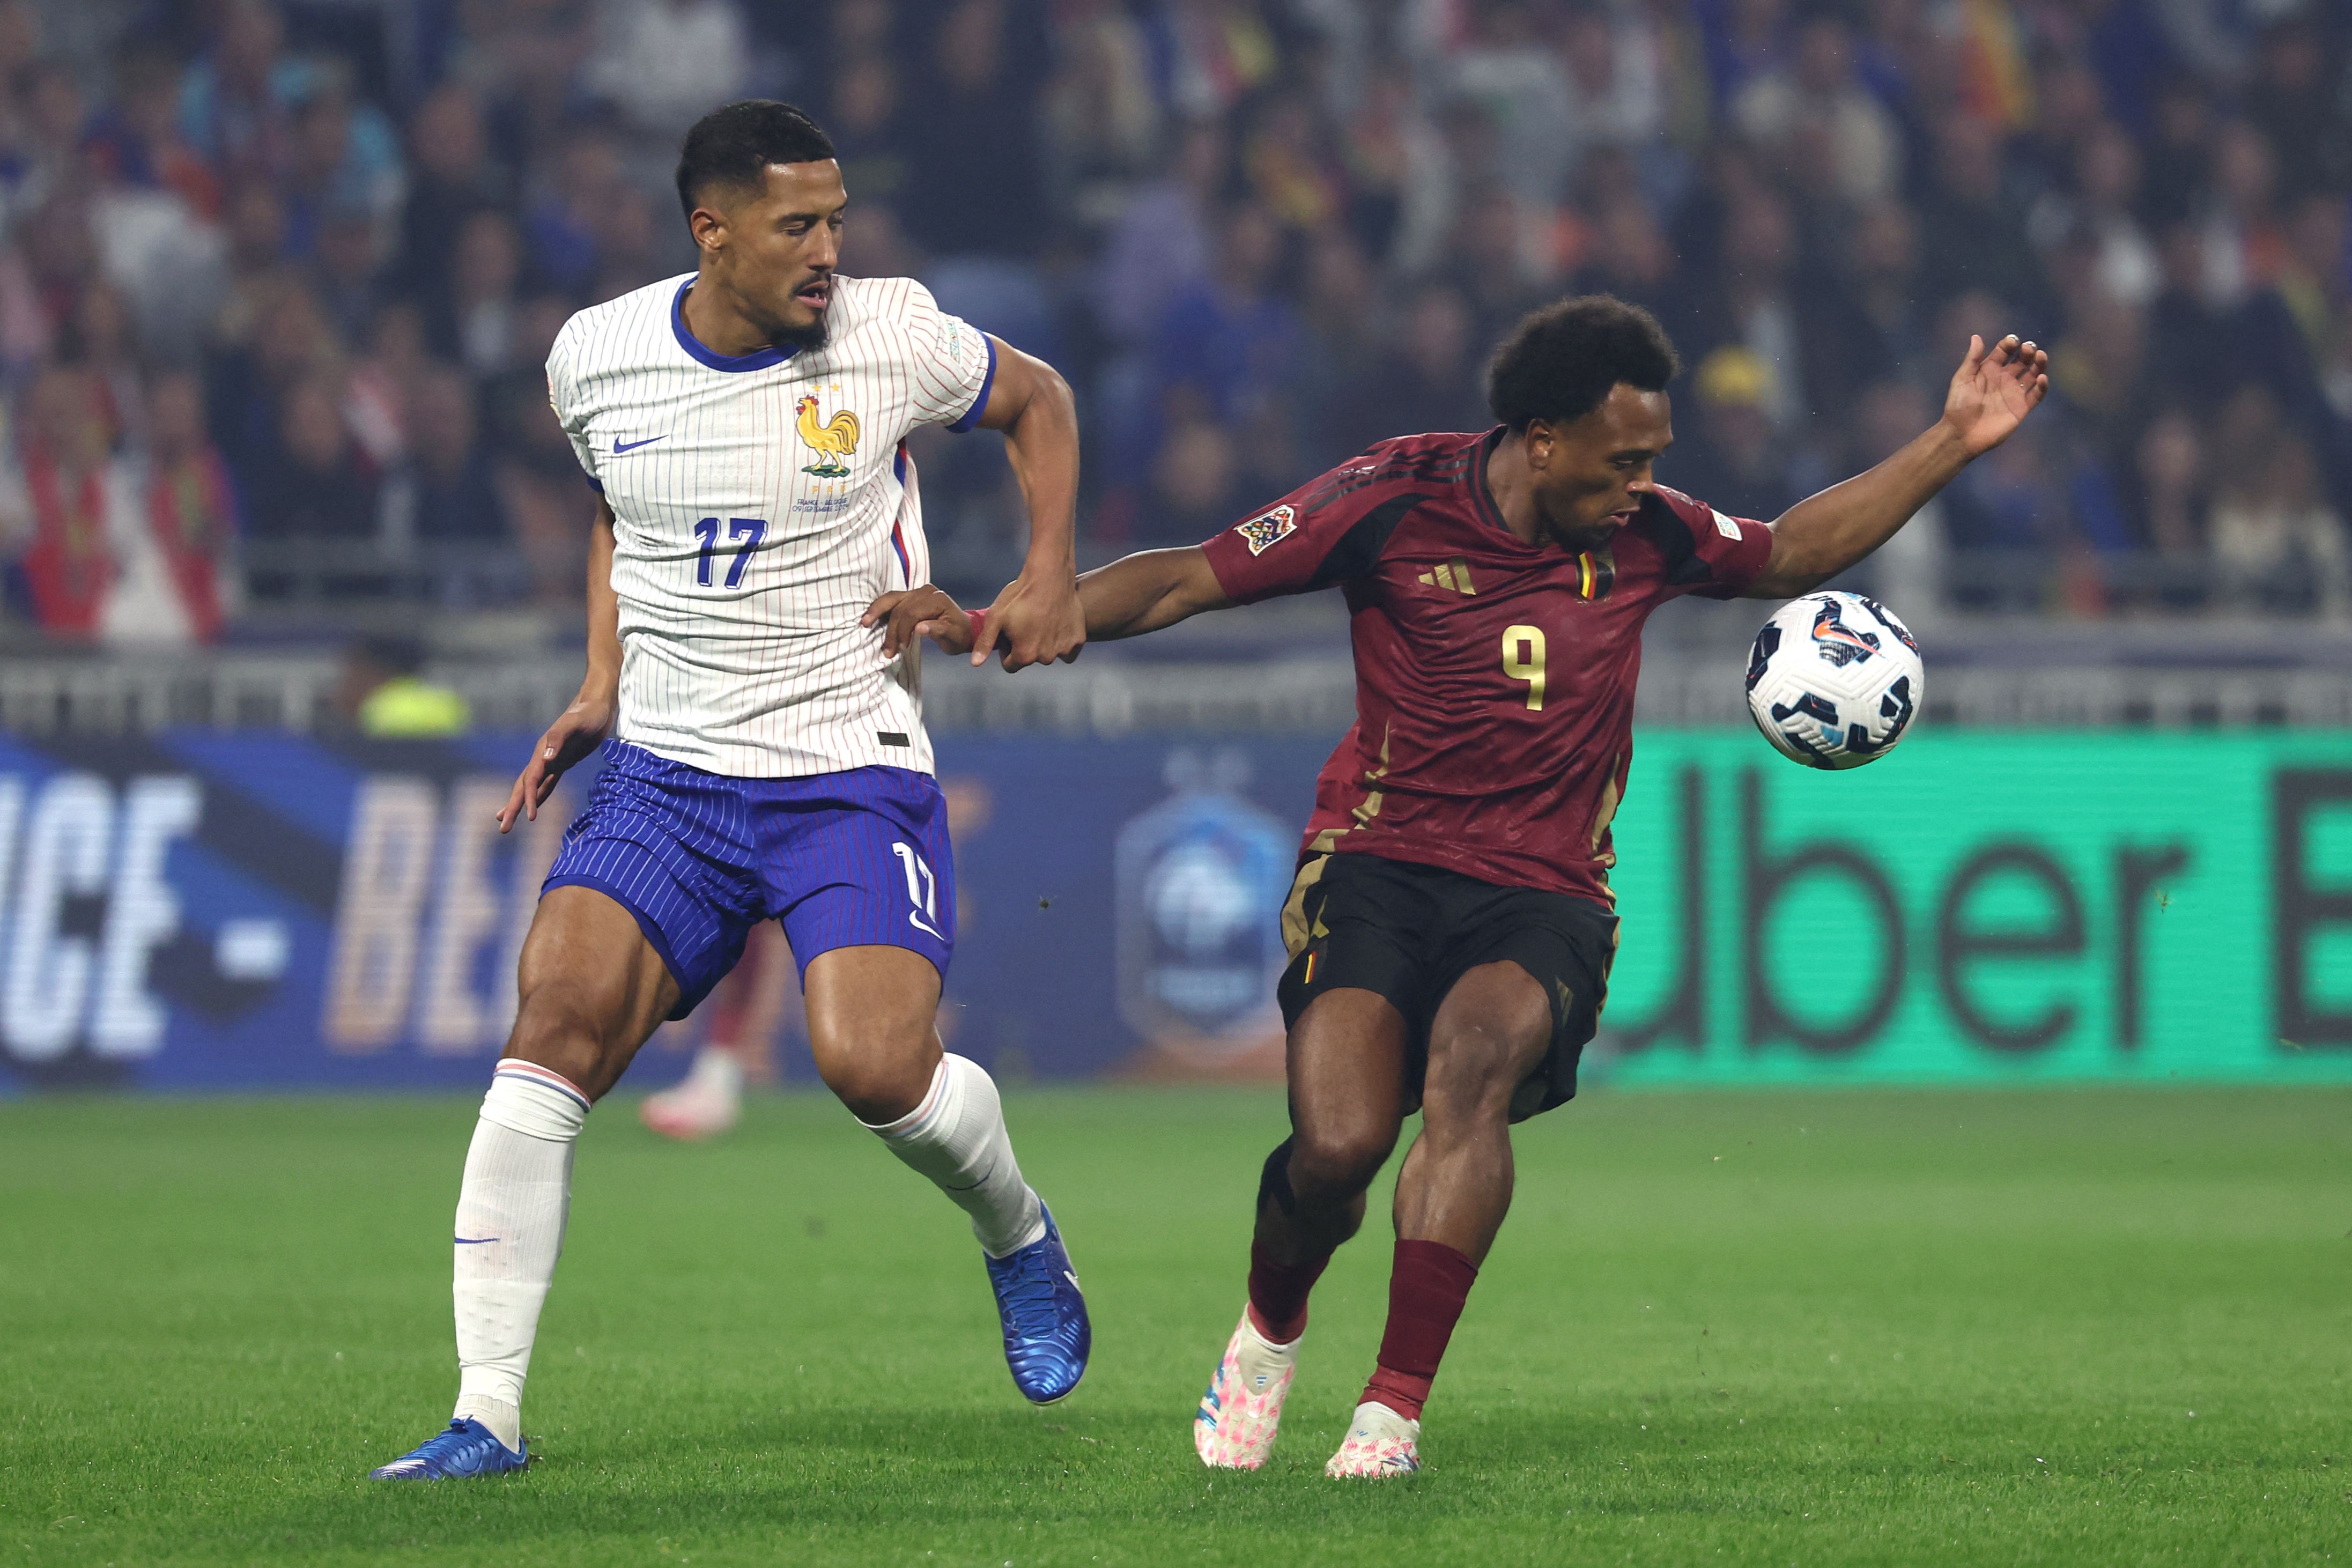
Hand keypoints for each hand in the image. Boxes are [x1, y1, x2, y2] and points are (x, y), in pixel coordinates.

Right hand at [496, 688, 612, 832]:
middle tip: (503, 829)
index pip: (531, 779)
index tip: (529, 818)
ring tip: (505, 820)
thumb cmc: (589, 713)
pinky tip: (534, 807)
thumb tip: (546, 758)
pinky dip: (539, 796)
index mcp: (543, 751)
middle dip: (513, 807)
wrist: (597, 705)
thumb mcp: (576, 723)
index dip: (528, 798)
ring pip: (531, 786)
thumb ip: (559, 737)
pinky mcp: (563, 761)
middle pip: (523, 786)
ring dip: (520, 803)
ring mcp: (551, 760)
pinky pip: (547, 783)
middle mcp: (543, 757)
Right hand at [862, 585, 978, 657]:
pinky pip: (892, 600)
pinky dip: (880, 608)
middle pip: (900, 607)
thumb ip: (937, 631)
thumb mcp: (953, 637)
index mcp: (937, 599)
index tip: (900, 648)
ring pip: (891, 599)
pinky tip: (870, 617)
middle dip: (891, 630)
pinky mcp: (910, 595)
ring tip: (864, 623)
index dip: (903, 631)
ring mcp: (917, 592)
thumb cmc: (959, 636)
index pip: (912, 613)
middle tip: (887, 650)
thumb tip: (919, 628)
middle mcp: (926, 591)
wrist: (963, 629)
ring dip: (877, 612)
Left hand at [974, 570, 1083, 669]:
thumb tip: (975, 664)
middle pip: (1030, 659)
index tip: (1009, 633)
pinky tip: (1056, 624)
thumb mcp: (996, 617)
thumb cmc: (1020, 595)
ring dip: (1043, 643)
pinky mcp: (1078, 640)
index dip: (1006, 650)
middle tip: (1025, 623)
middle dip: (1025, 646)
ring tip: (1040, 621)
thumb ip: (985, 642)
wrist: (1050, 575)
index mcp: (1025, 654)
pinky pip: (1067, 650)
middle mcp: (1046, 657)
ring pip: (1048, 654)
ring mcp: (1064, 649)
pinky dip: (1061, 641)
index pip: (1010, 665)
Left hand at [1941, 333, 2049, 458]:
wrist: (1961, 434)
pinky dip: (2042, 386)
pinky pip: (2037, 394)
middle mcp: (2004, 379)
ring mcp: (2014, 393)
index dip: (2009, 344)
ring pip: (2033, 374)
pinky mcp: (2021, 408)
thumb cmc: (1958, 406)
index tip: (2012, 342)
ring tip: (2041, 355)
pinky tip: (2042, 377)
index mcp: (1989, 369)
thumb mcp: (1962, 379)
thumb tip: (1976, 336)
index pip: (2004, 351)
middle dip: (2027, 351)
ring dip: (2039, 363)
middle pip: (2022, 360)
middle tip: (2029, 348)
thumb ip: (1972, 359)